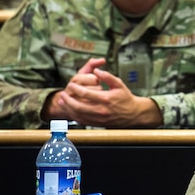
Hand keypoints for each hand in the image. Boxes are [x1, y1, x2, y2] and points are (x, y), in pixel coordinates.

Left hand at [43, 58, 161, 127]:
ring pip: (78, 115)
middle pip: (78, 106)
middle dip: (68, 99)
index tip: (71, 84)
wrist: (133, 114)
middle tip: (62, 94)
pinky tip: (70, 110)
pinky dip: (74, 116)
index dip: (75, 88)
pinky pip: (82, 121)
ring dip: (68, 108)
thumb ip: (107, 76)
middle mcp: (101, 110)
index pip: (86, 93)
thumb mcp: (119, 84)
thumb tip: (97, 71)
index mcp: (106, 99)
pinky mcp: (98, 123)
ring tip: (62, 102)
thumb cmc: (126, 98)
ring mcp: (99, 118)